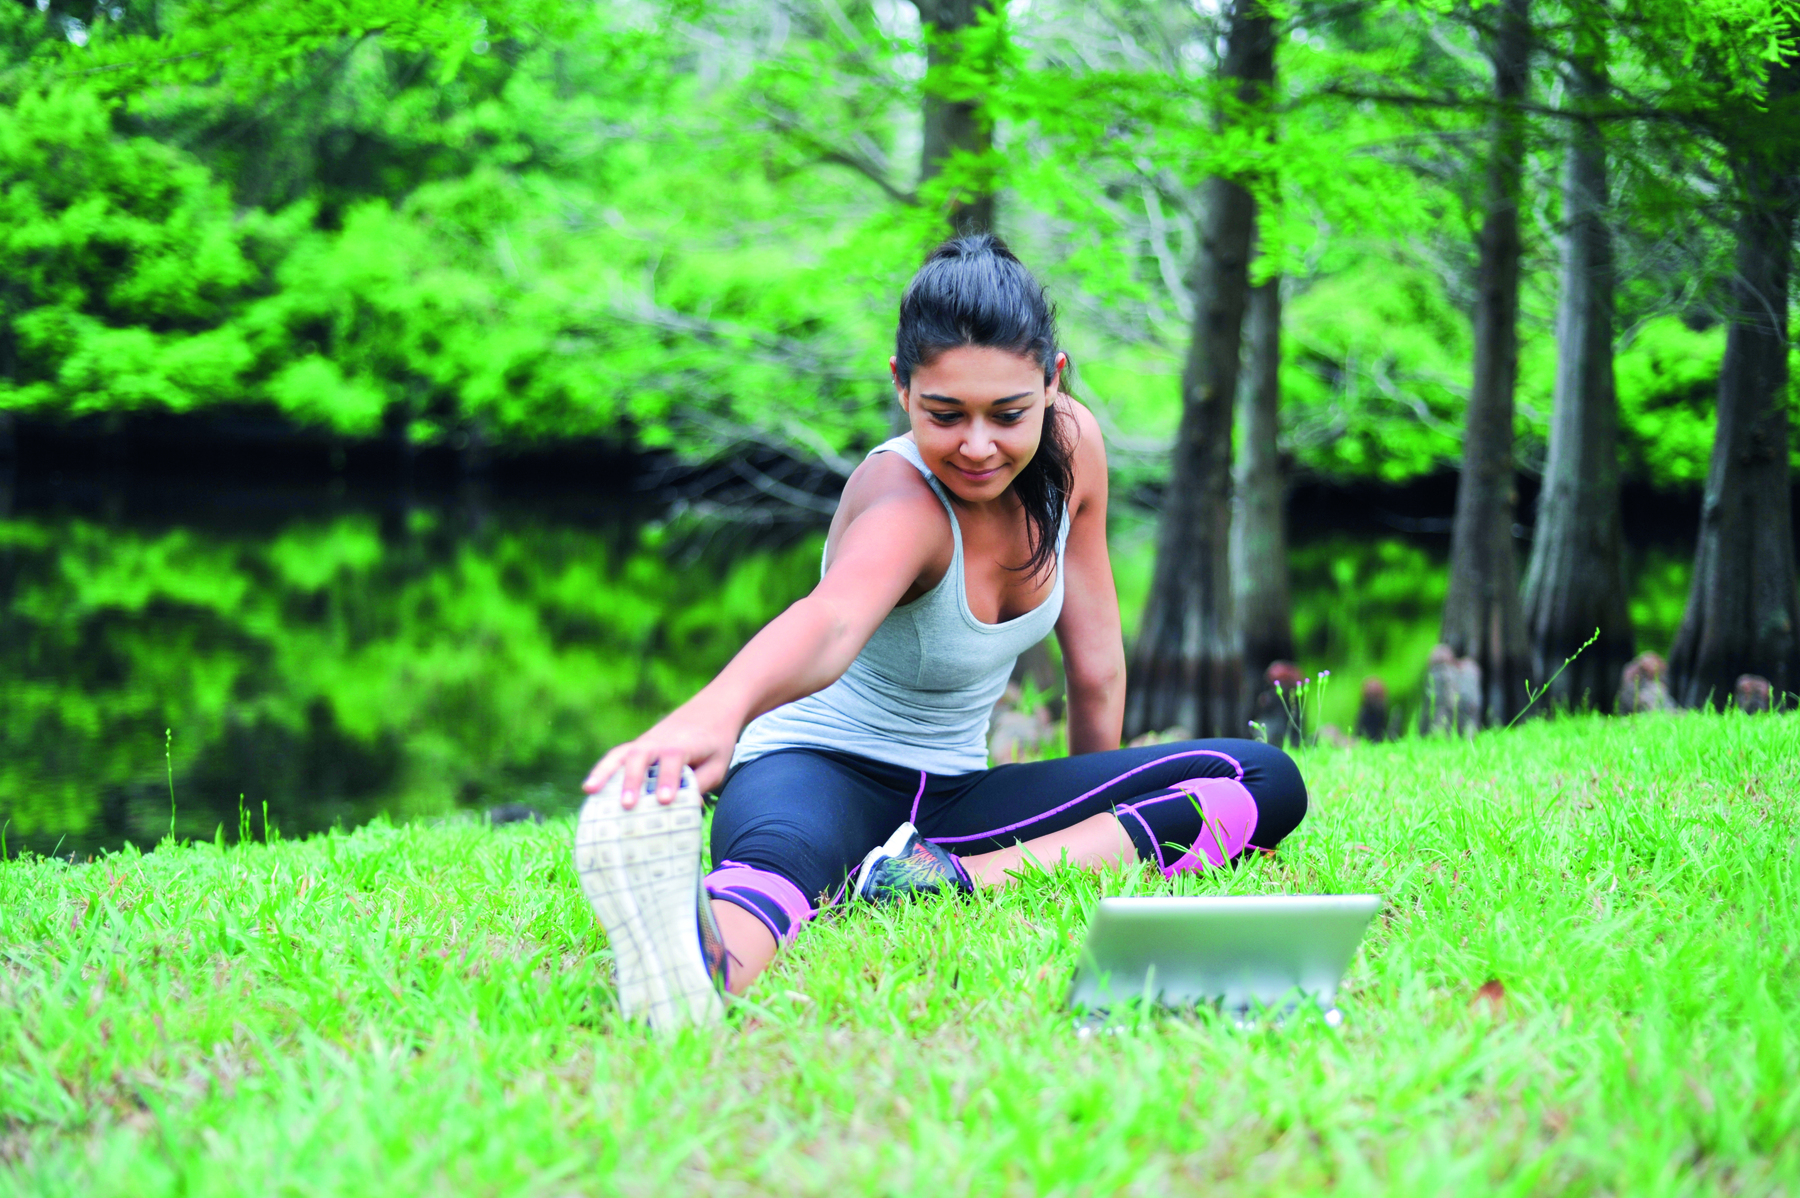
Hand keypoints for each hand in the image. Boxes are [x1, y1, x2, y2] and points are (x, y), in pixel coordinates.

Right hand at [581, 702, 738, 807]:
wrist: (712, 710)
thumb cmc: (716, 743)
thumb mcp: (718, 765)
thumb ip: (701, 784)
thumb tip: (685, 809)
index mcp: (682, 744)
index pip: (672, 761)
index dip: (668, 780)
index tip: (664, 800)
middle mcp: (659, 741)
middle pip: (640, 756)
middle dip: (632, 780)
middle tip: (627, 804)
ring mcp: (645, 742)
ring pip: (621, 754)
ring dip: (604, 772)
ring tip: (589, 791)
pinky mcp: (637, 746)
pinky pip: (617, 757)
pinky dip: (602, 770)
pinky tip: (590, 788)